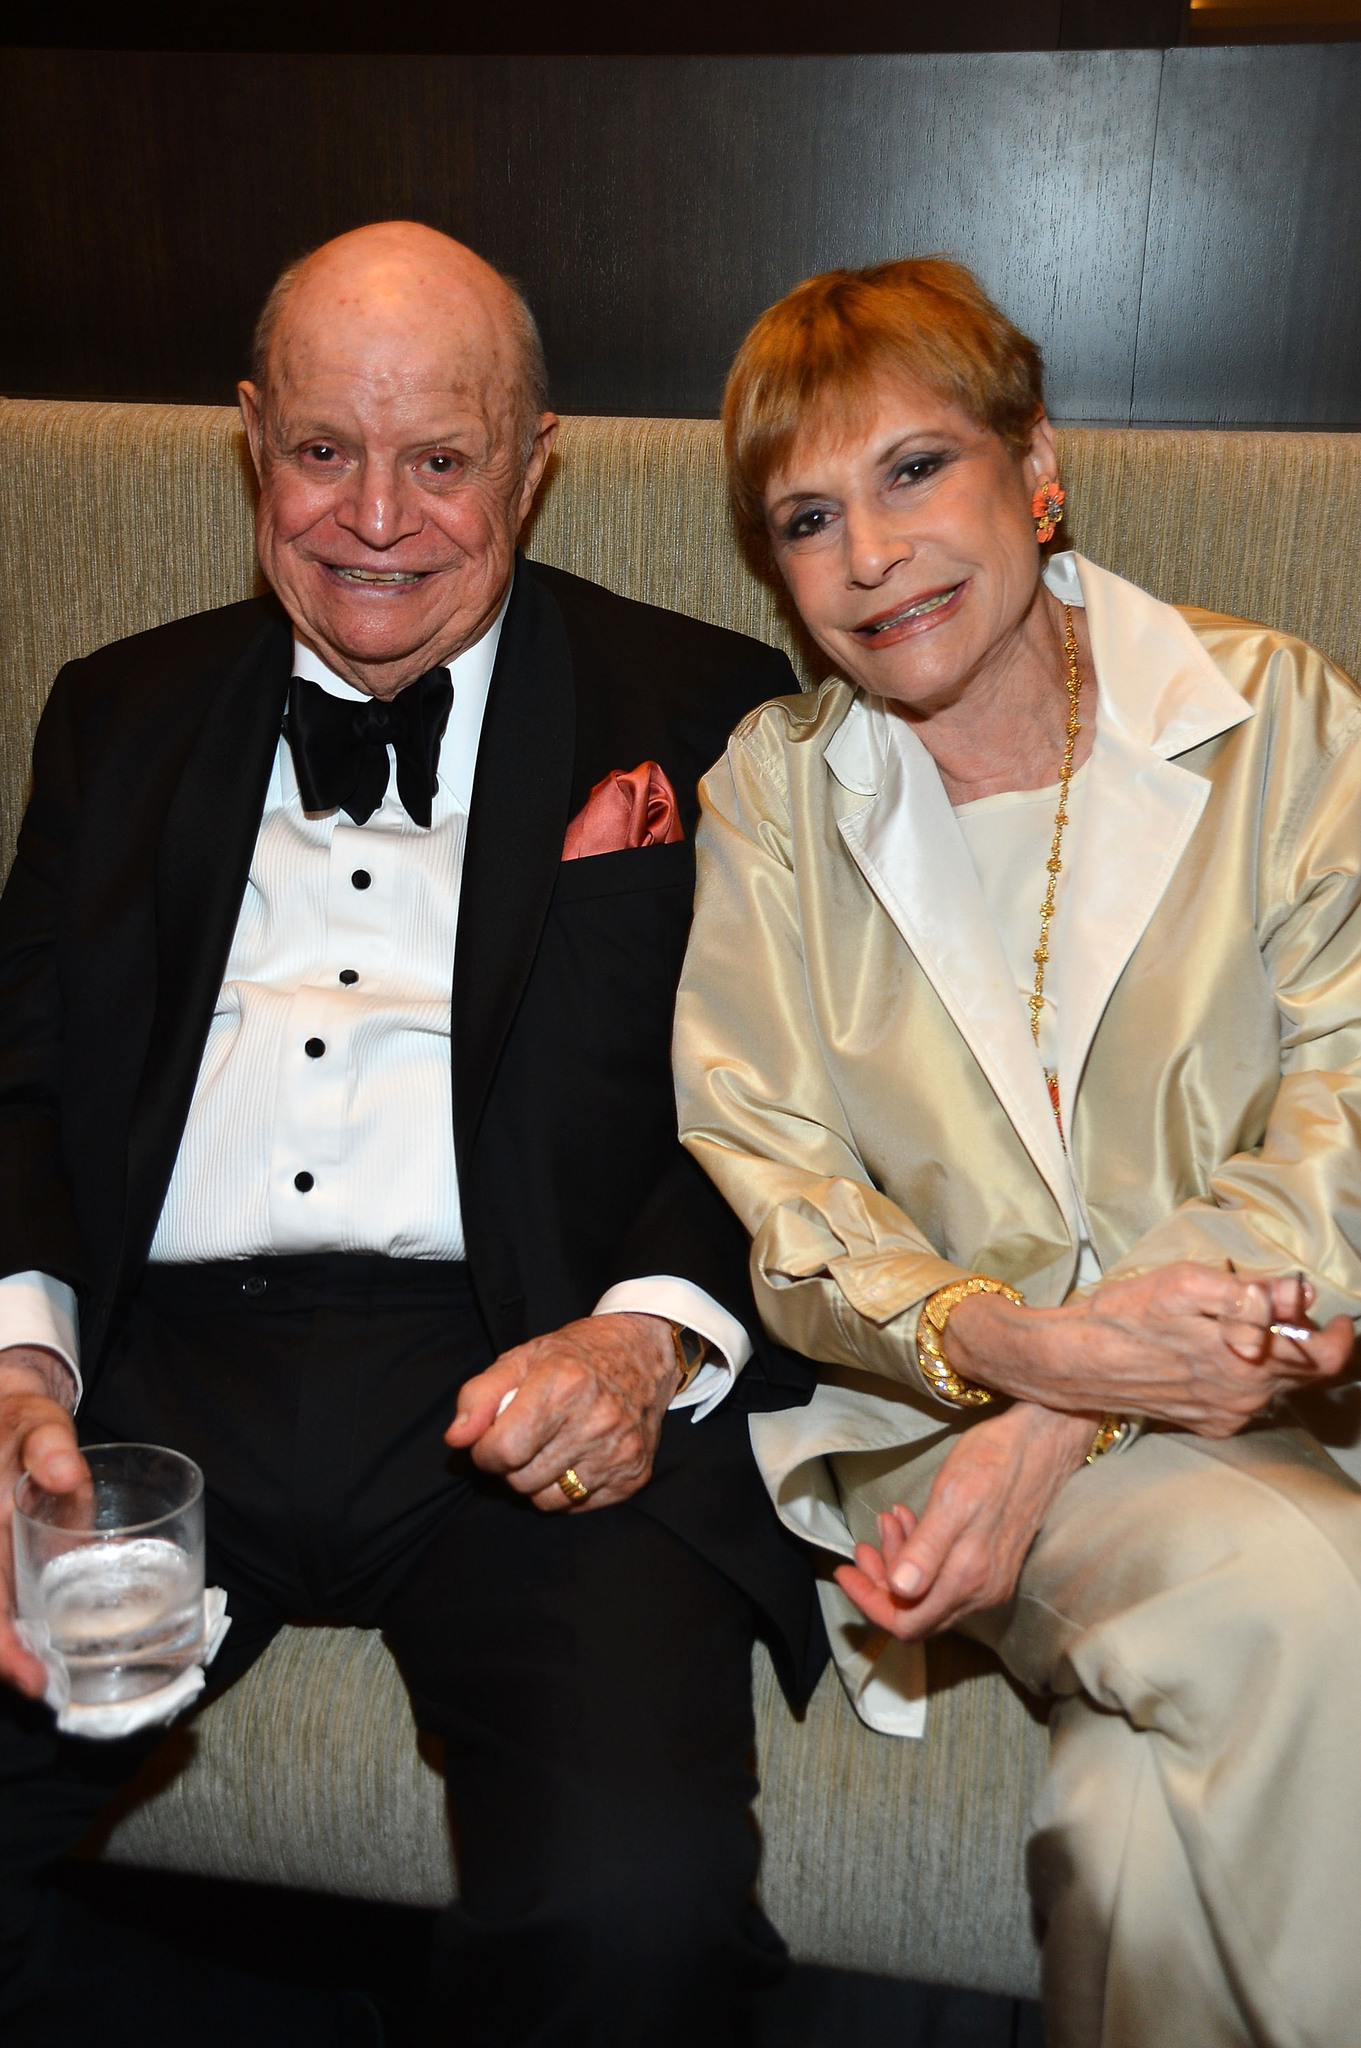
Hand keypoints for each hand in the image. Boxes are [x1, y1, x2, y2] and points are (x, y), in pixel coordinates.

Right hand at [0, 1345, 83, 1697]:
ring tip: (60, 1686)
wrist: (7, 1422)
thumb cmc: (19, 1426)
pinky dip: (30, 1637)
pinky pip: (15, 1609)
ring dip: (22, 1658)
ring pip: (2, 1619)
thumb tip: (65, 1471)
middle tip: (52, 1693)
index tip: (32, 1678)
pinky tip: (58, 1658)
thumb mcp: (33, 1425)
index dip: (2, 1648)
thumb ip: (47, 1445)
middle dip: (12, 1667)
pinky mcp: (12, 1570)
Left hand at [445, 1314, 680, 1511]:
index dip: (484, 1451)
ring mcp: (619, 1451)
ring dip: (537, 1481)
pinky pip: (579, 1506)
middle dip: (510, 1466)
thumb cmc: (574, 1356)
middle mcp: (597, 1420)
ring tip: (548, 1448)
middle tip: (524, 1439)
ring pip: (548, 1500)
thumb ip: (479, 1396)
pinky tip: (575, 1457)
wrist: (643, 1354)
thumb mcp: (520, 1359)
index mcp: (564, 1385)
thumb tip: (457, 1439)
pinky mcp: (634, 1474)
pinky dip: (568, 1489)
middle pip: (522, 1480)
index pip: (503, 1449)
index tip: (491, 1438)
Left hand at [834, 1402, 1092, 1640]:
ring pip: (929, 1592)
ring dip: (899, 1562)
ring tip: (887, 1520)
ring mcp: (991, 1581)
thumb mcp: (951, 1498)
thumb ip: (927, 1550)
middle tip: (860, 1545)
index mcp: (967, 1580)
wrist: (1044, 1441)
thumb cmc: (994, 1462)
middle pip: (915, 1612)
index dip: (869, 1604)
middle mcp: (982, 1592)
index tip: (845, 1571)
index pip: (907, 1624)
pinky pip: (947, 1575)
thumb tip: (900, 1590)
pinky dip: (921, 1554)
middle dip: (880, 1581)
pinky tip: (911, 1520)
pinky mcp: (995, 1565)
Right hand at [947, 1263, 1353, 1437]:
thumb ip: (1249, 1292)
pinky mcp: (1206, 1424)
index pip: (1326, 1360)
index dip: (1338, 1333)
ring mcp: (1225, 1416)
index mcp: (1248, 1363)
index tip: (1333, 1311)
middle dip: (1305, 1340)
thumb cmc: (1124, 1315)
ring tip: (1248, 1326)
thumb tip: (1298, 1293)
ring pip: (1277, 1388)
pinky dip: (1248, 1376)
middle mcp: (1245, 1399)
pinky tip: (1220, 1353)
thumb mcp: (1185, 1285)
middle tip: (1284, 1308)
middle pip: (1306, 1376)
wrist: (1069, 1363)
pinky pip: (1247, 1401)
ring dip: (1277, 1358)